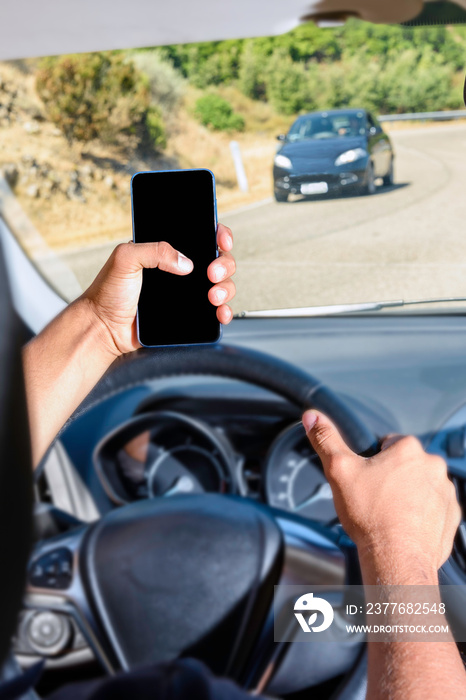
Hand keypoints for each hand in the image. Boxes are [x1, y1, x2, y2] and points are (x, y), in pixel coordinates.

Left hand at [83, 223, 235, 355]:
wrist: (104, 328)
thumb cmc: (107, 293)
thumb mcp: (124, 259)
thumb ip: (153, 250)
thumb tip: (185, 262)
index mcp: (165, 251)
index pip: (200, 235)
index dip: (217, 234)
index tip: (221, 239)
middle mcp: (179, 270)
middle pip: (218, 259)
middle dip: (224, 264)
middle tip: (211, 274)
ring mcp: (186, 293)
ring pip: (222, 284)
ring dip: (226, 288)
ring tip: (213, 296)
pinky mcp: (188, 314)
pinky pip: (215, 310)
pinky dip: (224, 311)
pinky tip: (219, 313)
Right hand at [302, 411, 461, 583]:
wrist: (396, 559)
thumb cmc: (371, 517)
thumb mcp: (339, 471)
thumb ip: (326, 439)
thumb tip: (313, 417)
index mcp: (408, 449)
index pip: (387, 443)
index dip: (371, 461)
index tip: (366, 479)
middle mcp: (433, 466)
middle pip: (404, 464)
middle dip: (390, 477)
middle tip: (374, 498)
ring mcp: (446, 492)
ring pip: (419, 485)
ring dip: (407, 494)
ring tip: (388, 513)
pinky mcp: (451, 515)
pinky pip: (433, 508)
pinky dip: (420, 514)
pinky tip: (403, 525)